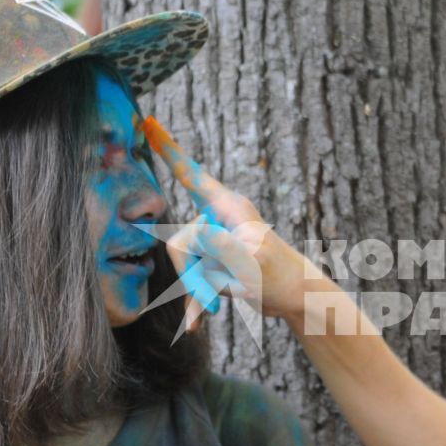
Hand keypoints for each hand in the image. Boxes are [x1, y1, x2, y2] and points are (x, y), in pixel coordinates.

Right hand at [138, 119, 316, 324]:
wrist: (297, 298)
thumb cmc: (281, 276)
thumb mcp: (251, 261)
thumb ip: (219, 245)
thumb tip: (189, 238)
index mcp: (227, 207)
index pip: (191, 174)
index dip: (168, 150)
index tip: (148, 122)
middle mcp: (216, 219)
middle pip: (180, 242)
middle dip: (192, 273)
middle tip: (218, 296)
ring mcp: (213, 241)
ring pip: (184, 266)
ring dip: (198, 292)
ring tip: (219, 306)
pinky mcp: (213, 262)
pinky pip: (192, 282)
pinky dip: (196, 302)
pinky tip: (197, 323)